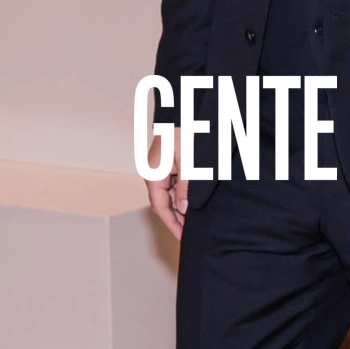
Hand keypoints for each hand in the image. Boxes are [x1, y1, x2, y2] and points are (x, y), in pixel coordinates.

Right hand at [147, 127, 187, 241]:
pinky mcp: (168, 163)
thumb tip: (182, 210)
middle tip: (192, 235)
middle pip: (164, 203)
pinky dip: (182, 195)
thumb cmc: (186, 133)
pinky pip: (174, 184)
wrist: (185, 110)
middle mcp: (154, 173)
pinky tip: (193, 203)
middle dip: (177, 219)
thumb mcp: (190, 163)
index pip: (160, 207)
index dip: (173, 224)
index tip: (184, 238)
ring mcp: (160, 168)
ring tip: (195, 223)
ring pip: (169, 194)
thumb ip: (186, 187)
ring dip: (181, 208)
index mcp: (154, 174)